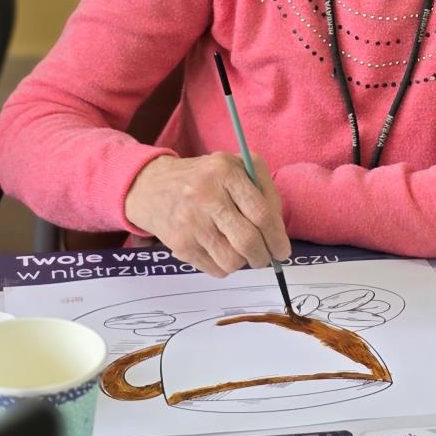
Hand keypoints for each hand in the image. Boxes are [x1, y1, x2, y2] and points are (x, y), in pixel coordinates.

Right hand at [124, 152, 290, 277]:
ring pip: (232, 260)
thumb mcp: (235, 166)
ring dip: (244, 262)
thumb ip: (263, 190)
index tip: (283, 249)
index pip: (261, 212)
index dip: (277, 236)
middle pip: (248, 240)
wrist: (152, 187)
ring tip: (242, 251)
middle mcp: (207, 196)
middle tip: (267, 257)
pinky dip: (225, 266)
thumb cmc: (205, 177)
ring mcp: (191, 222)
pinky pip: (215, 269)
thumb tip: (278, 230)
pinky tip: (221, 250)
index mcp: (226, 172)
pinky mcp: (180, 245)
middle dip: (264, 256)